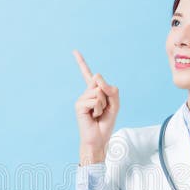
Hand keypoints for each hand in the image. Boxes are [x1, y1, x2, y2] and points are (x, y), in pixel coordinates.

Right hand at [72, 49, 119, 163]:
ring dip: (103, 104)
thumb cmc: (106, 122)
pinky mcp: (79, 105)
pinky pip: (95, 100)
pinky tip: (93, 116)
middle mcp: (86, 93)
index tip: (74, 51)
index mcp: (94, 91)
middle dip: (108, 95)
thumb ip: (112, 91)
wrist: (99, 138)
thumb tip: (99, 80)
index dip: (81, 62)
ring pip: (99, 92)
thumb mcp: (115, 105)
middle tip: (104, 109)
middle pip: (100, 81)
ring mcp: (81, 98)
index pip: (88, 75)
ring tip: (98, 114)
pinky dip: (98, 109)